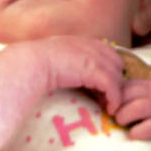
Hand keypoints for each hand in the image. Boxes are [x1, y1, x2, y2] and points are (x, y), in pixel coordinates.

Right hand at [7, 35, 125, 112]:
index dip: (109, 70)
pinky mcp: (94, 70)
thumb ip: (70, 59)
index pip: (109, 54)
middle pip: (117, 64)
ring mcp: (95, 57)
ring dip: (115, 92)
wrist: (32, 62)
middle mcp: (93, 47)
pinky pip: (113, 86)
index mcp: (84, 42)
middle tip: (106, 97)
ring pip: (118, 76)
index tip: (102, 87)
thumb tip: (71, 72)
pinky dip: (114, 99)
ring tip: (107, 106)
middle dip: (115, 81)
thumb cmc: (38, 62)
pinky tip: (109, 109)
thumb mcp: (58, 55)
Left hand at [114, 78, 150, 145]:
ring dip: (124, 117)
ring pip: (137, 108)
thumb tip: (116, 98)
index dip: (113, 93)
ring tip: (121, 123)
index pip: (127, 83)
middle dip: (115, 104)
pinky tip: (134, 135)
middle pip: (128, 93)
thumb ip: (143, 93)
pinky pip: (149, 127)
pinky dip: (137, 132)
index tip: (107, 102)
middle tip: (111, 114)